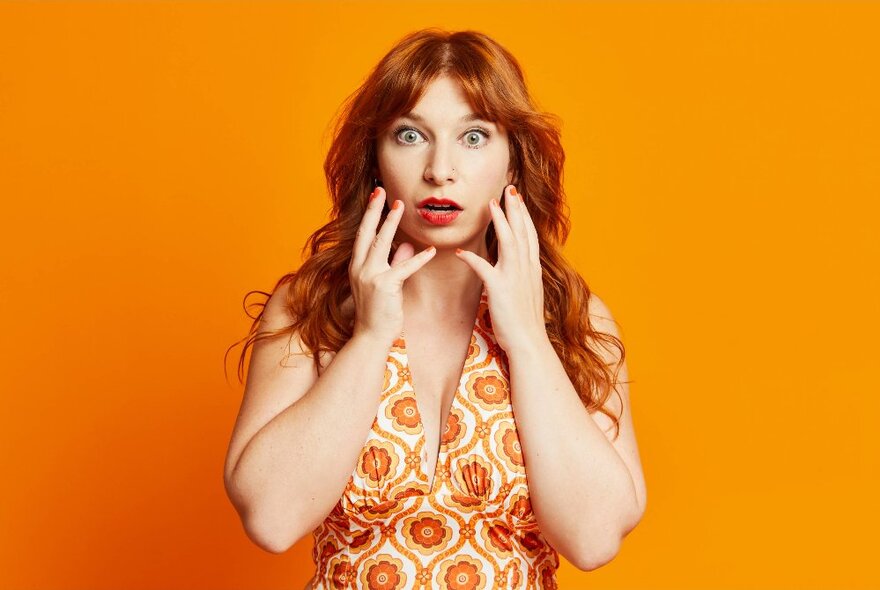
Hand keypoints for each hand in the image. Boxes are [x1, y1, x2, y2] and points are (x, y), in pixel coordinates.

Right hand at [349, 187, 436, 346]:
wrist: (370, 336)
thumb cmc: (378, 312)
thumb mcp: (384, 284)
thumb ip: (394, 263)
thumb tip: (405, 245)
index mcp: (357, 266)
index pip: (362, 235)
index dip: (369, 215)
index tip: (375, 197)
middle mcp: (359, 268)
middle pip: (367, 233)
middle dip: (375, 210)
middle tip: (381, 190)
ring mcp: (370, 277)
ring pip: (381, 243)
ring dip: (391, 222)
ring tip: (399, 206)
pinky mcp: (384, 286)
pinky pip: (404, 268)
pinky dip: (418, 258)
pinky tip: (430, 250)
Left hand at [455, 185, 546, 353]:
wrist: (529, 342)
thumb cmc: (526, 322)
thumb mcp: (527, 293)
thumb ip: (521, 277)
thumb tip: (514, 267)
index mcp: (532, 269)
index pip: (529, 235)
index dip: (523, 214)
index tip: (517, 198)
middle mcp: (526, 269)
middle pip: (521, 231)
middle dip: (516, 208)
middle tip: (509, 188)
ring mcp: (514, 277)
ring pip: (508, 242)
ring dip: (500, 221)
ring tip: (492, 204)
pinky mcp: (500, 289)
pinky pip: (483, 268)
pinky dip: (471, 259)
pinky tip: (460, 252)